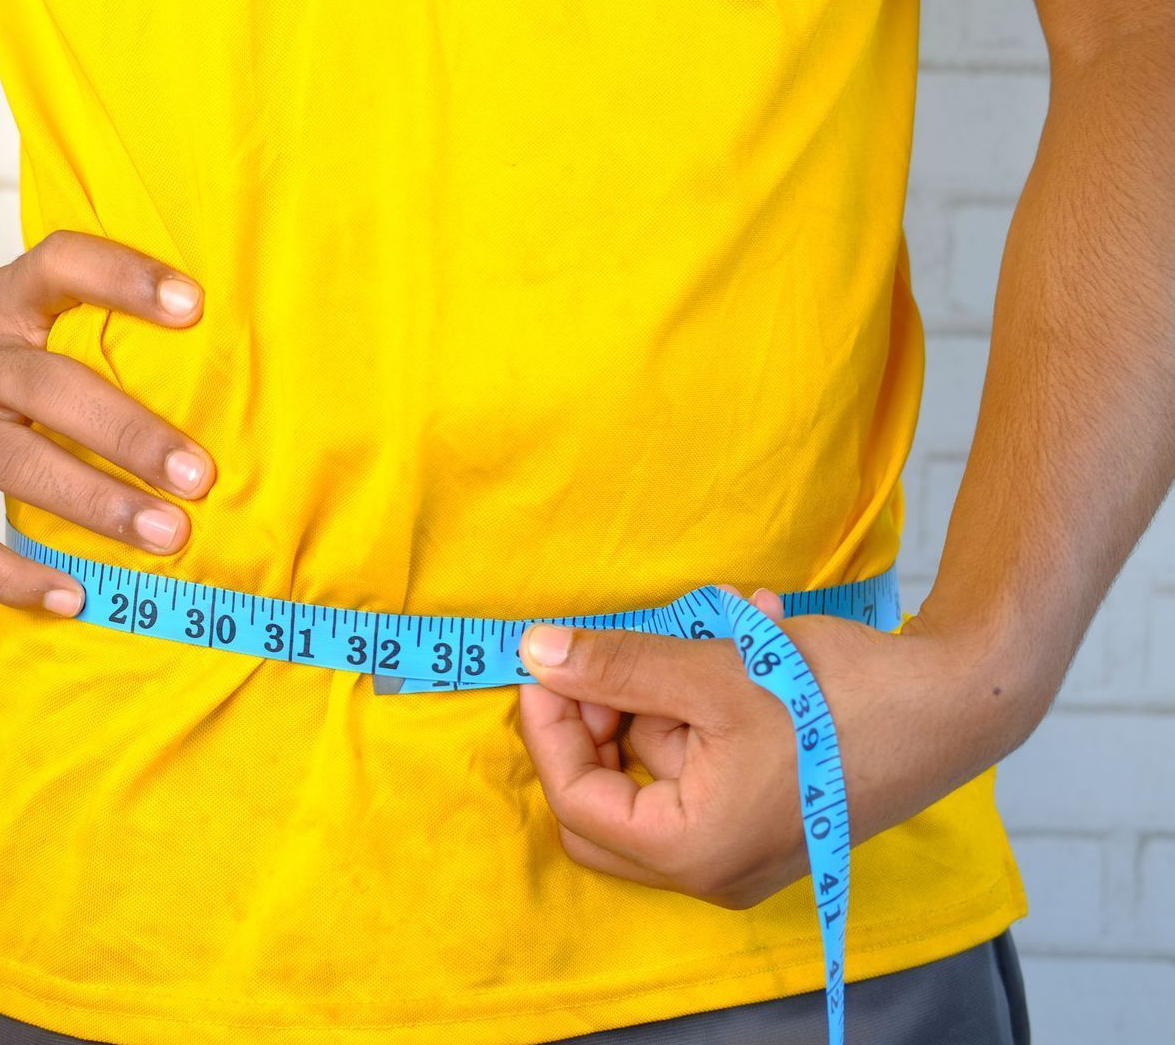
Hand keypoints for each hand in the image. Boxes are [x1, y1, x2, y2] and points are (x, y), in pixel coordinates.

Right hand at [0, 230, 213, 613]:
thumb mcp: (5, 320)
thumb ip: (80, 329)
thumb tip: (211, 370)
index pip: (57, 267)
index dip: (121, 277)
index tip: (192, 304)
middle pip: (48, 387)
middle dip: (129, 432)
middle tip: (199, 474)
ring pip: (16, 464)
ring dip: (97, 503)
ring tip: (167, 536)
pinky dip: (17, 575)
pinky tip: (75, 595)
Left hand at [515, 588, 1022, 908]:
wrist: (959, 701)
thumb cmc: (841, 696)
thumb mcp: (711, 670)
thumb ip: (615, 666)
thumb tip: (534, 654)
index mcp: (692, 852)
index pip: (575, 799)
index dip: (550, 724)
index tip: (546, 660)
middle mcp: (712, 869)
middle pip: (604, 802)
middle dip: (604, 719)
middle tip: (614, 658)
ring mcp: (741, 848)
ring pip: (656, 770)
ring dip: (669, 689)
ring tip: (717, 623)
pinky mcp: (765, 816)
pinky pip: (704, 762)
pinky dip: (708, 700)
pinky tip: (749, 634)